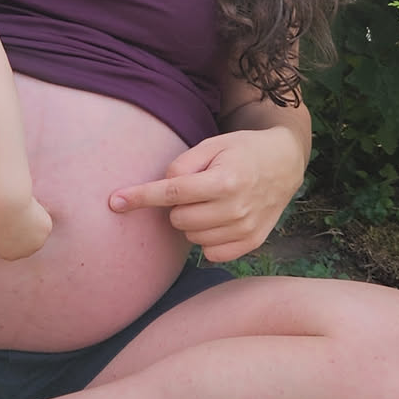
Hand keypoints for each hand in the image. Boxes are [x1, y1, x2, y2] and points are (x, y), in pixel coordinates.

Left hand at [0, 196, 52, 260]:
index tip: (6, 222)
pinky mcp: (46, 229)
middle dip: (22, 231)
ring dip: (32, 223)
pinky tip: (31, 205)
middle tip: (16, 215)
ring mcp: (38, 241)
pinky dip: (39, 212)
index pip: (10, 247)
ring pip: (36, 232)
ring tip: (23, 208)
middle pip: (26, 242)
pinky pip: (43, 221)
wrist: (7, 203)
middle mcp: (25, 252)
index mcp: (8, 254)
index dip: (8, 234)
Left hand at [108, 125, 304, 263]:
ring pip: (192, 238)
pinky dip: (206, 239)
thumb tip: (161, 190)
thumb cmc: (241, 151)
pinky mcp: (251, 243)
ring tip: (211, 202)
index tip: (115, 202)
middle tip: (195, 189)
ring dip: (192, 222)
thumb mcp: (212, 145)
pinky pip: (210, 253)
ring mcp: (245, 229)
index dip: (140, 196)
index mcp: (224, 181)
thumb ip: (182, 165)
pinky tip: (218, 220)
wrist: (284, 164)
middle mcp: (236, 209)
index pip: (171, 193)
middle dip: (177, 205)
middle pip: (178, 219)